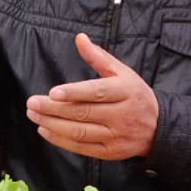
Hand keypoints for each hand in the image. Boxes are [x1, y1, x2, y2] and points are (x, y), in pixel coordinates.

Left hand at [26, 33, 158, 159]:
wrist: (158, 128)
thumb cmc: (134, 95)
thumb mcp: (122, 72)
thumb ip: (98, 56)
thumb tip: (79, 38)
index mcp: (126, 92)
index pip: (98, 92)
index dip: (74, 92)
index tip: (53, 92)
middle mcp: (122, 115)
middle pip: (84, 113)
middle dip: (54, 109)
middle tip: (32, 103)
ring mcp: (116, 136)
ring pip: (80, 132)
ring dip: (53, 124)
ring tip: (33, 115)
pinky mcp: (110, 152)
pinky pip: (82, 148)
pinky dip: (61, 140)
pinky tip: (45, 130)